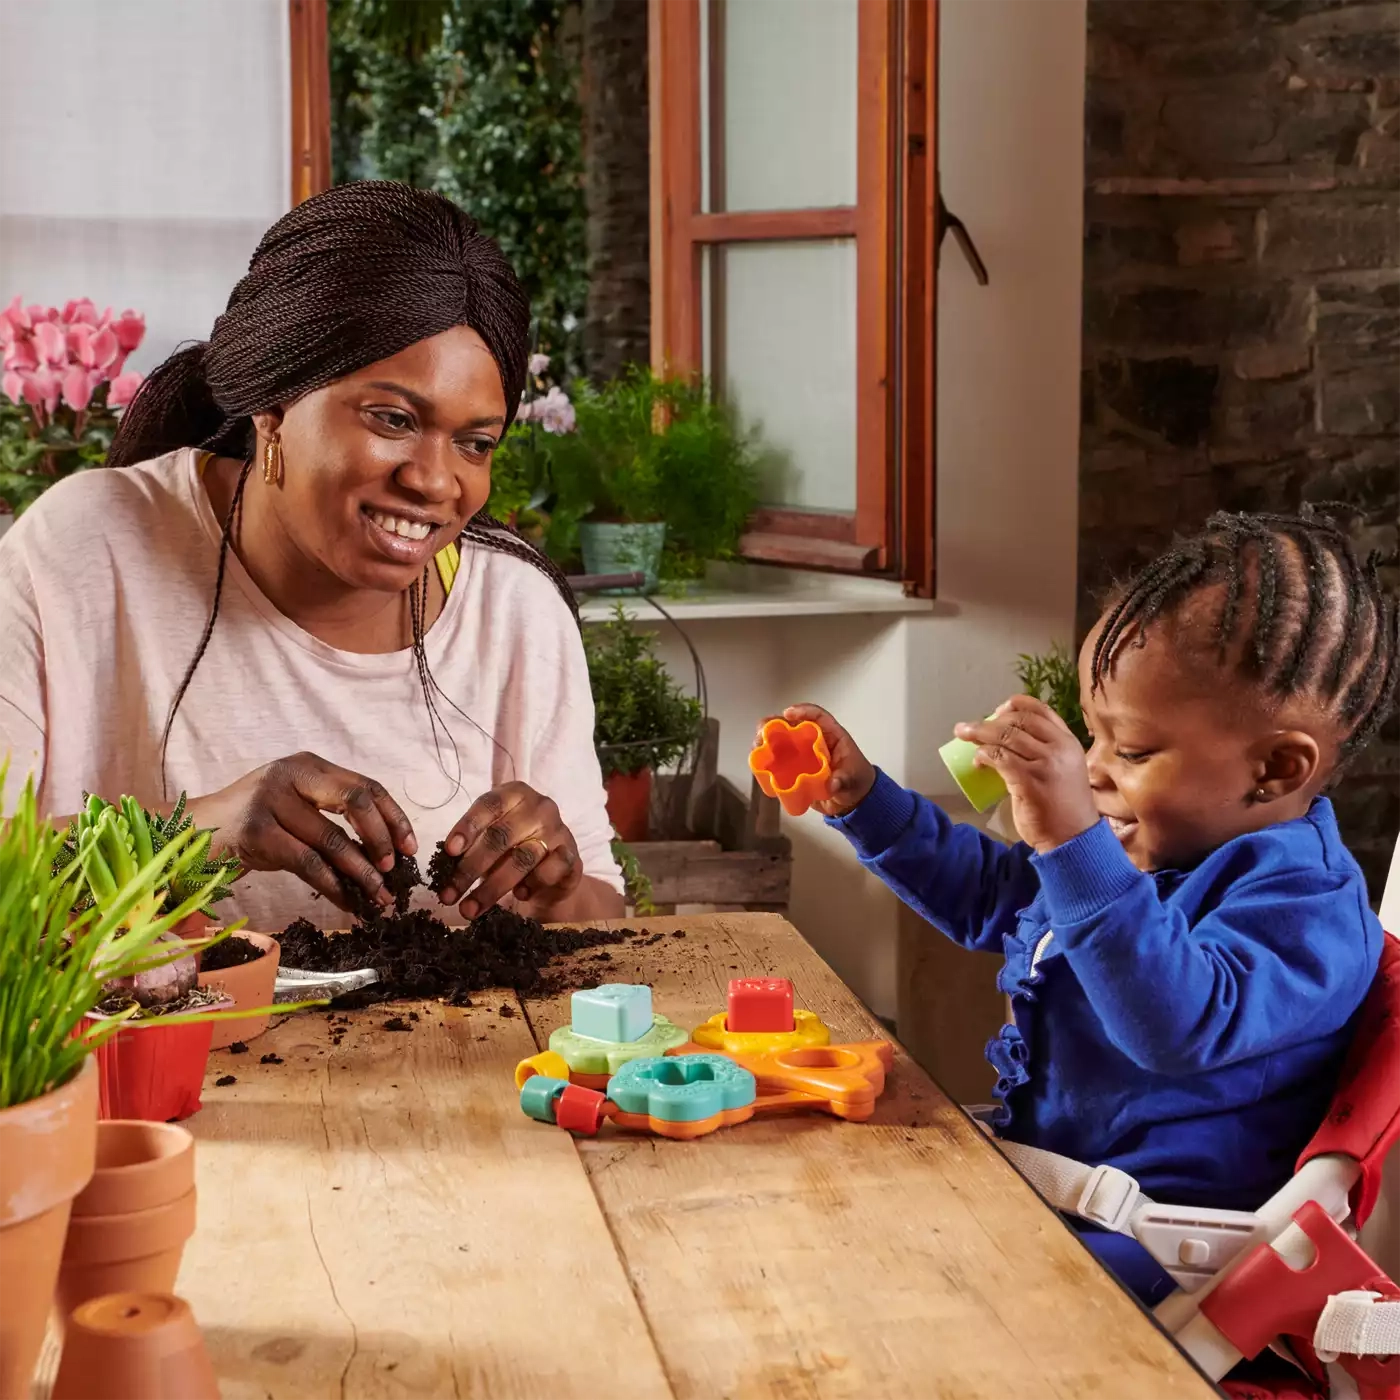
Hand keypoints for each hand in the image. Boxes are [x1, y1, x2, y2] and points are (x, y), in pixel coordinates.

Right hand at [186, 753, 415, 909]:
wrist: (194, 834)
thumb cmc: (254, 823)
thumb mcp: (294, 807)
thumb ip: (332, 815)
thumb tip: (386, 852)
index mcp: (308, 765)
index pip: (366, 786)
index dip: (393, 817)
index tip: (411, 847)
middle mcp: (291, 774)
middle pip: (355, 802)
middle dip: (382, 839)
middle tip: (394, 870)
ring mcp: (271, 801)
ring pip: (332, 840)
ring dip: (362, 874)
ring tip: (380, 897)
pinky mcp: (257, 832)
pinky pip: (308, 864)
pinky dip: (333, 887)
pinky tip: (349, 903)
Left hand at [435, 782, 581, 918]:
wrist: (555, 869)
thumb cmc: (514, 847)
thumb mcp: (491, 838)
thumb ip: (472, 844)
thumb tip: (444, 865)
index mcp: (515, 794)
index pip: (488, 805)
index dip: (467, 827)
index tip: (449, 852)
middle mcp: (539, 807)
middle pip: (500, 837)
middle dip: (470, 869)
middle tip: (449, 895)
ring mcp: (558, 830)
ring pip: (520, 859)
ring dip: (491, 888)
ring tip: (469, 909)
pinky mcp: (570, 855)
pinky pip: (548, 872)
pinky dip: (530, 885)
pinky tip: (519, 895)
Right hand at [756, 704, 876, 817]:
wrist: (852, 802)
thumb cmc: (856, 782)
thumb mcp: (853, 780)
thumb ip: (843, 781)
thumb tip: (832, 784)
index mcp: (831, 736)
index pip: (817, 716)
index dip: (803, 711)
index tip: (788, 714)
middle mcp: (814, 741)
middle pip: (792, 725)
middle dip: (775, 724)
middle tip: (762, 730)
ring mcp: (803, 755)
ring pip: (781, 741)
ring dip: (766, 740)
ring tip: (756, 746)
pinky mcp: (795, 769)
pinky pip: (778, 761)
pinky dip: (766, 760)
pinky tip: (758, 763)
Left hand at [954, 696, 1097, 853]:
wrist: (1073, 838)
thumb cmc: (1064, 806)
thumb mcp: (1063, 770)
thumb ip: (1044, 753)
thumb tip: (1004, 741)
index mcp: (1069, 742)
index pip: (1041, 710)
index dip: (1016, 705)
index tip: (998, 709)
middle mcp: (1060, 748)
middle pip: (1019, 721)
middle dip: (990, 721)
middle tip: (969, 728)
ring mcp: (1046, 764)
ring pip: (1006, 736)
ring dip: (980, 734)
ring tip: (964, 737)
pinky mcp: (1029, 780)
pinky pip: (999, 758)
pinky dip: (984, 755)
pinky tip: (977, 760)